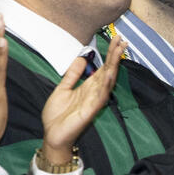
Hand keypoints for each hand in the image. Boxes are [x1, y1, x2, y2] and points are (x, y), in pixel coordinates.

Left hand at [40, 37, 126, 165]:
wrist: (52, 135)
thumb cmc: (57, 116)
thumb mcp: (63, 89)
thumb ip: (72, 74)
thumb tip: (81, 58)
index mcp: (88, 86)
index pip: (102, 67)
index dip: (109, 53)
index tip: (115, 39)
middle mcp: (94, 92)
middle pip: (108, 70)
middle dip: (114, 55)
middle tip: (121, 39)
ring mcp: (94, 101)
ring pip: (107, 80)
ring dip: (114, 66)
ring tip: (119, 51)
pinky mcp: (91, 110)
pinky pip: (100, 96)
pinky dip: (105, 84)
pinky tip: (109, 73)